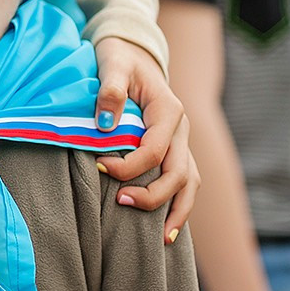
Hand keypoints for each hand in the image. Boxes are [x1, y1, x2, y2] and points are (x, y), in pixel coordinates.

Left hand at [92, 36, 200, 243]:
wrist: (132, 52)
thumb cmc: (118, 57)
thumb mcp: (112, 63)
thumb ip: (110, 90)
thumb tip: (106, 125)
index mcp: (169, 109)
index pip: (154, 149)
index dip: (129, 166)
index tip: (100, 168)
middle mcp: (181, 129)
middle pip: (179, 172)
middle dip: (154, 195)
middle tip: (121, 203)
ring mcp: (181, 141)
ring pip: (189, 183)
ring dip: (176, 210)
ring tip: (160, 239)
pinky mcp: (174, 149)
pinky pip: (184, 181)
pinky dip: (178, 205)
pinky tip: (166, 230)